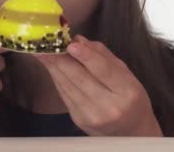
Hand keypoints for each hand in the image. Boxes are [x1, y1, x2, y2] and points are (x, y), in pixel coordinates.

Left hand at [35, 35, 162, 135]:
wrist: (131, 131)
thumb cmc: (131, 98)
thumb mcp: (126, 74)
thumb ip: (103, 56)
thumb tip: (79, 41)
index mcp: (127, 91)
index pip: (104, 70)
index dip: (86, 56)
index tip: (70, 44)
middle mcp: (109, 106)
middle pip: (80, 78)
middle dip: (60, 59)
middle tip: (46, 43)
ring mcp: (92, 115)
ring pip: (68, 86)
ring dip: (53, 67)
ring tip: (42, 51)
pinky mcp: (78, 120)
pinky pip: (64, 94)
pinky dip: (57, 78)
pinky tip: (51, 66)